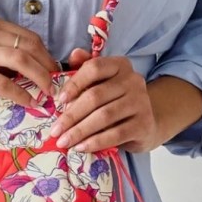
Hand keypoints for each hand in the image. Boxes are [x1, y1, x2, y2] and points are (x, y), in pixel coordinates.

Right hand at [0, 14, 59, 105]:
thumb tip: (25, 64)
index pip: (27, 35)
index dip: (46, 53)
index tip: (54, 70)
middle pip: (30, 46)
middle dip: (48, 66)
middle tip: (57, 83)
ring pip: (21, 61)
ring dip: (40, 78)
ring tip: (48, 93)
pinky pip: (3, 83)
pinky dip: (21, 94)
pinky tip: (28, 102)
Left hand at [47, 48, 161, 153]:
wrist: (147, 123)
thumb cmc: (116, 101)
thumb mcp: (102, 83)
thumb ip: (86, 69)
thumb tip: (74, 54)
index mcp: (120, 65)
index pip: (94, 68)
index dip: (74, 83)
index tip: (59, 100)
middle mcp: (133, 80)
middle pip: (96, 96)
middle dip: (71, 115)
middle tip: (55, 130)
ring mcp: (141, 102)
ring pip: (104, 116)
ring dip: (80, 131)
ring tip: (64, 141)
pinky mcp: (144, 124)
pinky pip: (116, 134)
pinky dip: (95, 142)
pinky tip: (81, 147)